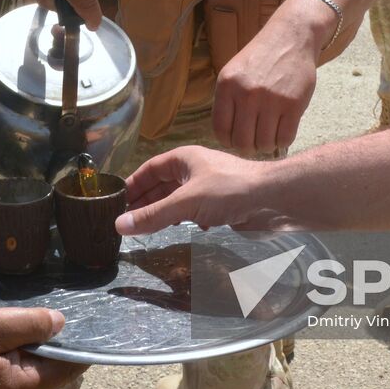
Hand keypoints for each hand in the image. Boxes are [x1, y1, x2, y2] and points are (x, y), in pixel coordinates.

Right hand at [0, 309, 85, 388]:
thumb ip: (31, 323)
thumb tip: (61, 323)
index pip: (68, 368)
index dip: (70, 345)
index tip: (67, 326)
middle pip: (47, 377)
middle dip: (38, 353)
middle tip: (15, 332)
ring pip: (29, 386)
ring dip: (21, 366)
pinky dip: (7, 379)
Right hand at [117, 146, 293, 235]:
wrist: (272, 199)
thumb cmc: (229, 190)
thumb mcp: (186, 203)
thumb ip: (153, 216)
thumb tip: (119, 225)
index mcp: (184, 159)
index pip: (150, 168)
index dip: (133, 184)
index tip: (117, 200)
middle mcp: (195, 169)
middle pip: (162, 185)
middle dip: (146, 202)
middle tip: (127, 220)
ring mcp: (209, 187)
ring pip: (179, 199)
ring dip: (164, 212)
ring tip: (148, 228)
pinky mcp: (221, 203)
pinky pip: (196, 211)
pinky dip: (186, 219)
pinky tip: (184, 229)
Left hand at [212, 11, 322, 154]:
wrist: (290, 38)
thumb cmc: (260, 58)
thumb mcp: (233, 72)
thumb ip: (227, 101)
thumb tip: (227, 137)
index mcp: (227, 86)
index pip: (220, 130)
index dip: (227, 142)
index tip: (235, 140)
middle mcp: (247, 94)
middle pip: (242, 142)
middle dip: (247, 148)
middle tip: (253, 142)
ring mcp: (271, 100)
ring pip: (264, 143)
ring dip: (266, 146)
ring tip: (268, 137)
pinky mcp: (293, 105)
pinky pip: (285, 138)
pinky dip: (282, 141)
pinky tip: (281, 132)